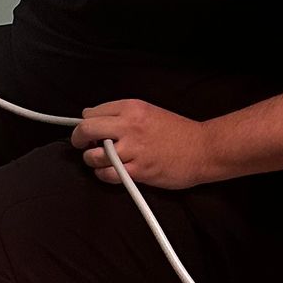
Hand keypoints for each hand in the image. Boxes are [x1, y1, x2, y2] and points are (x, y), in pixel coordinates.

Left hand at [72, 99, 218, 189]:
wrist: (204, 149)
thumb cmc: (177, 132)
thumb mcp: (149, 112)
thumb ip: (121, 114)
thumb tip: (90, 115)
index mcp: (132, 108)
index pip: (92, 112)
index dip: (86, 123)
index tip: (88, 132)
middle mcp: (130, 125)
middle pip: (87, 130)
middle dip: (78, 139)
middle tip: (81, 145)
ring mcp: (134, 149)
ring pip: (94, 155)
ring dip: (92, 160)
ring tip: (100, 161)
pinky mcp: (139, 170)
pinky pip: (108, 174)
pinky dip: (103, 175)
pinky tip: (109, 173)